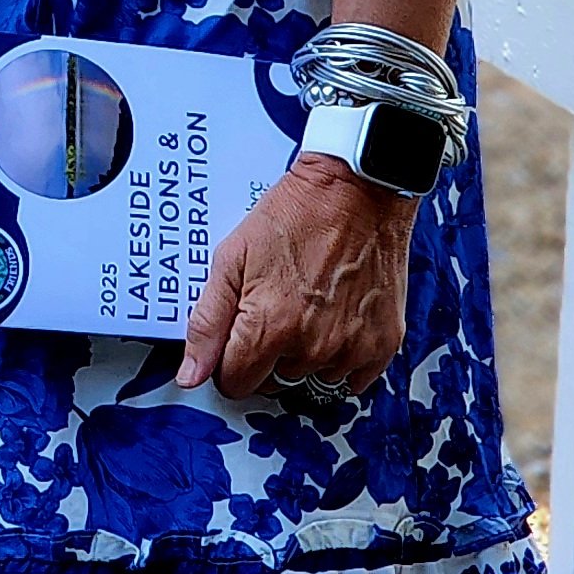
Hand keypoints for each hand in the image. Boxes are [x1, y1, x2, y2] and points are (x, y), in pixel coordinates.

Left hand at [175, 156, 413, 403]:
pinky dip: (343, 356)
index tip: (237, 339)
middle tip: (276, 308)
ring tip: (309, 306)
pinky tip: (338, 319)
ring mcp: (351, 347)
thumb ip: (207, 323)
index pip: (235, 382)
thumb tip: (190, 376)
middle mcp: (312, 346)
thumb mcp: (232, 258)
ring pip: (312, 377)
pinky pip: (354, 378)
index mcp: (269, 328)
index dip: (229, 361)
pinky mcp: (384, 343)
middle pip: (273, 382)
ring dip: (306, 354)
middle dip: (267, 355)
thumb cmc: (295, 216)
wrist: (357, 191)